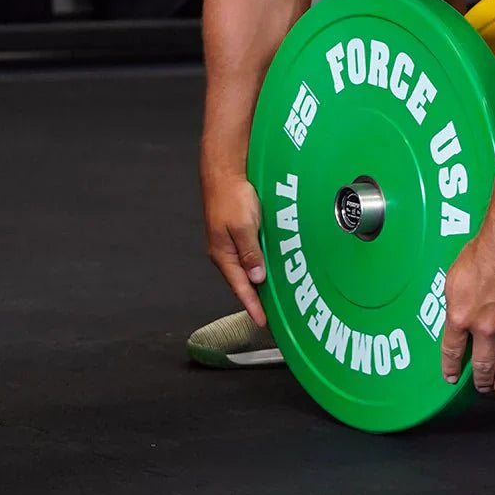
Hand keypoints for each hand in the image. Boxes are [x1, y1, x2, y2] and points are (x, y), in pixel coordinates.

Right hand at [201, 174, 266, 326]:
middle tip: (269, 315)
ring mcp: (230, 243)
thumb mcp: (243, 226)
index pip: (241, 288)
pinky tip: (268, 267)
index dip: (252, 306)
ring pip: (246, 268)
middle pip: (242, 282)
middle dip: (255, 299)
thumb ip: (250, 252)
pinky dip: (258, 264)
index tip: (262, 322)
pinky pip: (249, 255)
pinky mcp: (236, 233)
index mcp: (223, 255)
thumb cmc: (231, 196)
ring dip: (258, 282)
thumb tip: (256, 277)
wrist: (224, 173)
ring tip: (271, 297)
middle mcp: (225, 253)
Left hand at [441, 232, 494, 393]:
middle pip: (481, 362)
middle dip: (480, 378)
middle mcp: (483, 328)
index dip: (450, 367)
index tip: (451, 378)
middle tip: (480, 387)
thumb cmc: (481, 254)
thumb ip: (454, 298)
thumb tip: (456, 306)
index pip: (452, 350)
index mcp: (460, 317)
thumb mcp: (454, 276)